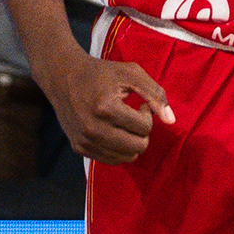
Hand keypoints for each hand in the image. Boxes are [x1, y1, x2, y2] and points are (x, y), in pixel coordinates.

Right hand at [47, 48, 172, 163]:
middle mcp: (92, 129)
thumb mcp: (131, 73)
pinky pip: (110, 160)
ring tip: (123, 123)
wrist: (63, 76)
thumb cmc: (101, 73)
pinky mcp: (78, 148)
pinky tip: (114, 130)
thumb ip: (155, 94)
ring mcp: (84, 141)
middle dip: (143, 132)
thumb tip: (171, 120)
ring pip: (125, 158)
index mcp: (106, 109)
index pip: (144, 128)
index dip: (147, 114)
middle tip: (134, 115)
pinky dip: (119, 149)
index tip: (139, 103)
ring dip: (131, 142)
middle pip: (137, 147)